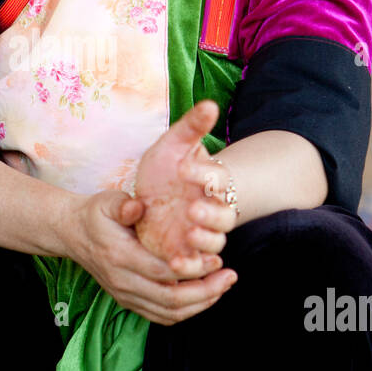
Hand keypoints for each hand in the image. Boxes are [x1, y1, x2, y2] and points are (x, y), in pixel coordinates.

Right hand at [63, 187, 237, 326]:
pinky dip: (186, 311)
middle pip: (170, 300)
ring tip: (223, 287)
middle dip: (206, 292)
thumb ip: (123, 204)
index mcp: (119, 257)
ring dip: (200, 305)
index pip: (162, 272)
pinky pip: (161, 316)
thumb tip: (139, 206)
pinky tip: (204, 297)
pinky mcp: (128, 301)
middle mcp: (122, 282)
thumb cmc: (94, 214)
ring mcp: (125, 295)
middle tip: (230, 277)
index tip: (217, 259)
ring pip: (168, 313)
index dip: (193, 270)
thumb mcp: (106, 202)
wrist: (71, 234)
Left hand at [134, 99, 238, 278]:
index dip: (203, 172)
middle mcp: (211, 209)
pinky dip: (190, 265)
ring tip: (187, 235)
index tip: (183, 167)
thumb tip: (211, 104)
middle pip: (225, 216)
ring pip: (216, 243)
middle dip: (211, 214)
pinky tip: (174, 262)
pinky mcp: (187, 253)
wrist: (147, 201)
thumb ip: (191, 127)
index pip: (216, 177)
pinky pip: (197, 265)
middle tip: (192, 208)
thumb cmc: (164, 171)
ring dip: (205, 241)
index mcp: (210, 181)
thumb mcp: (171, 146)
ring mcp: (200, 233)